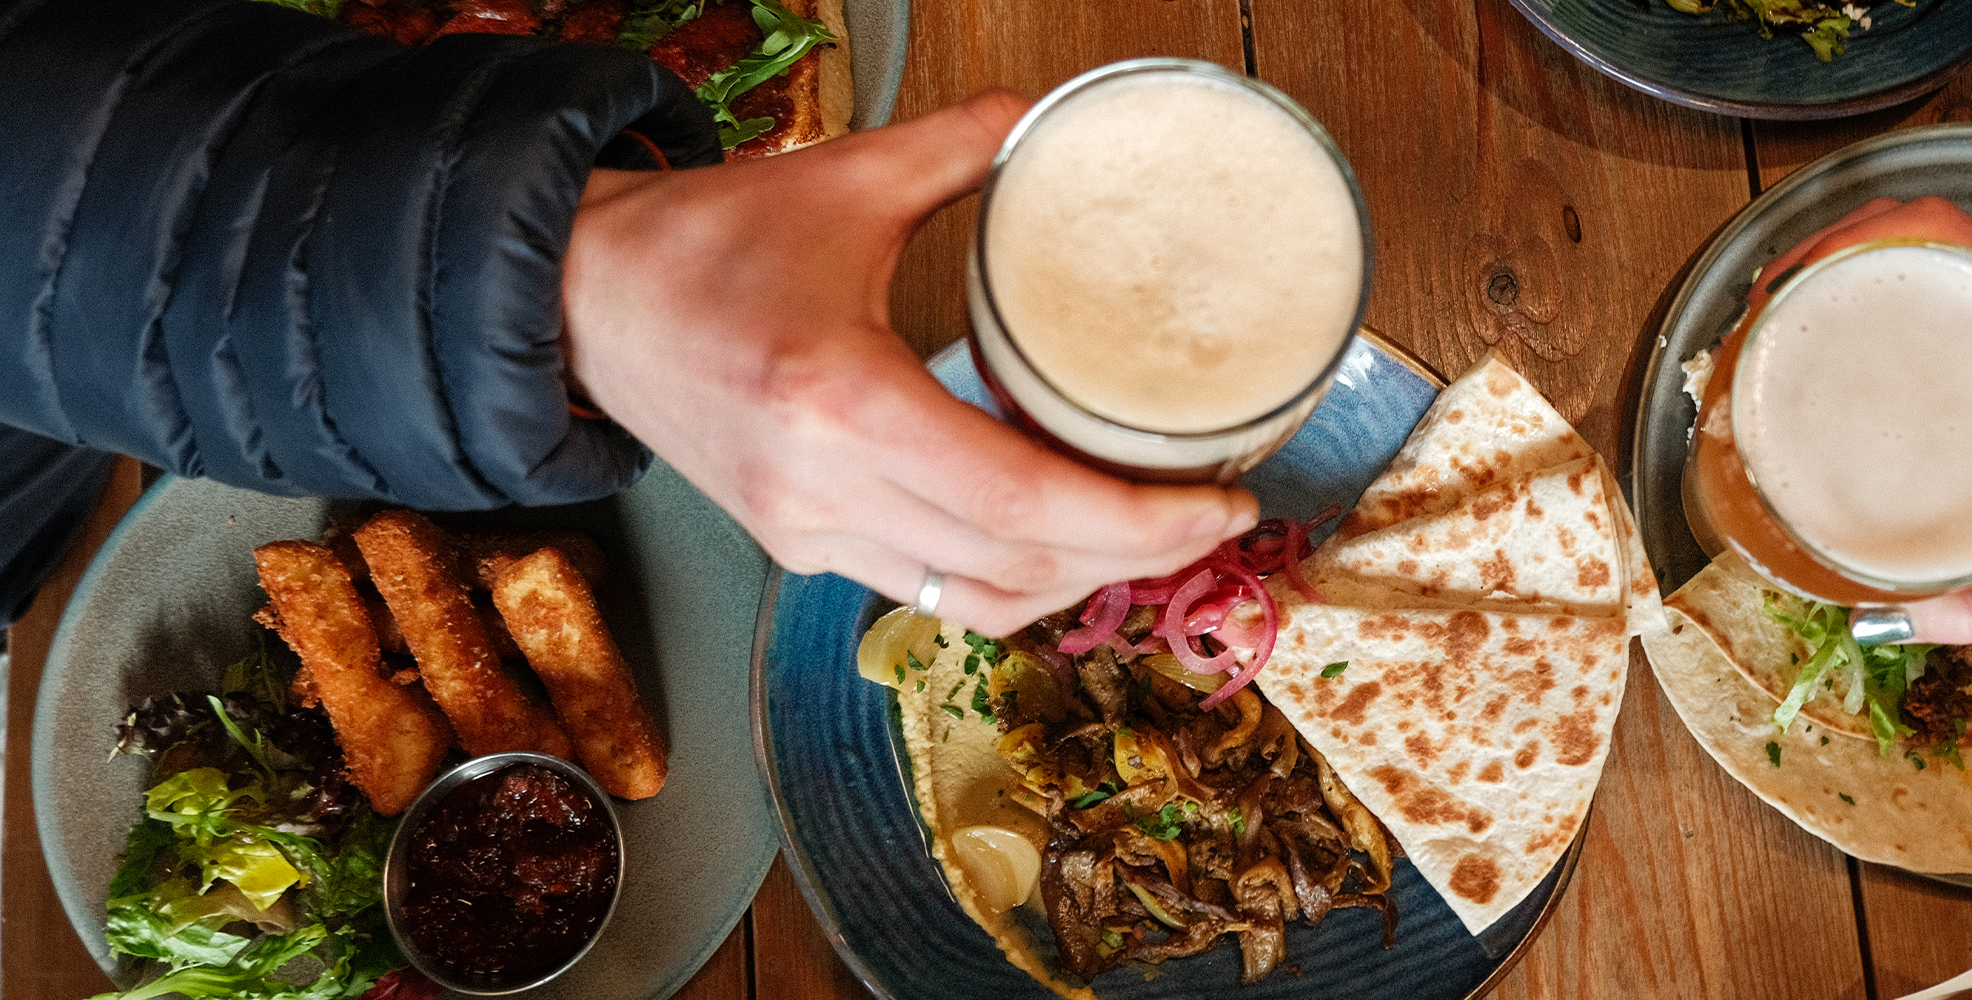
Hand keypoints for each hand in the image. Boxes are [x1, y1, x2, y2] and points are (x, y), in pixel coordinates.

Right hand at [559, 92, 1261, 635]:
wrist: (580, 303)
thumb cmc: (698, 245)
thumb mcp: (840, 180)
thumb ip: (960, 148)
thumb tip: (1053, 113)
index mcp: (839, 403)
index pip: (1019, 502)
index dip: (1137, 520)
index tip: (1220, 499)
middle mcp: (822, 490)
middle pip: (1018, 566)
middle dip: (1140, 555)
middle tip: (1217, 515)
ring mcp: (808, 532)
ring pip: (981, 600)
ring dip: (1083, 580)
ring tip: (1159, 529)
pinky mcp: (801, 547)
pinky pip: (935, 592)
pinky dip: (1017, 577)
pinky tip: (1070, 536)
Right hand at [1755, 198, 1971, 643]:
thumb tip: (1885, 621)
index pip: (1933, 227)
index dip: (1843, 240)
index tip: (1781, 292)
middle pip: (1909, 232)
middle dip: (1821, 258)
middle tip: (1759, 325)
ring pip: (1926, 257)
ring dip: (1851, 275)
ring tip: (1785, 334)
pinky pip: (1949, 296)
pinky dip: (1888, 304)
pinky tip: (1851, 364)